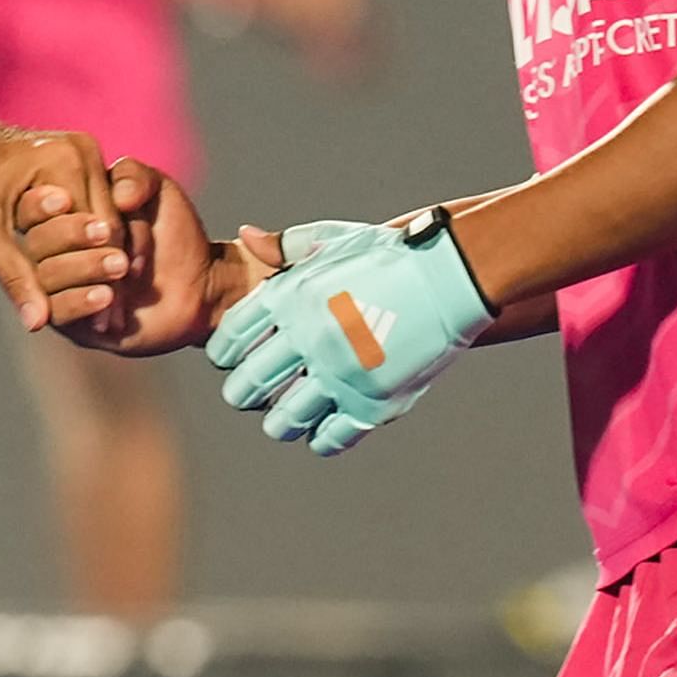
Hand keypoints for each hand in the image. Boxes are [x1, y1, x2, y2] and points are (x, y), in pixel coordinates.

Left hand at [0, 124, 123, 328]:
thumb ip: (15, 276)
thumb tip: (38, 322)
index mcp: (65, 162)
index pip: (100, 232)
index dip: (100, 282)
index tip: (103, 326)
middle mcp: (84, 150)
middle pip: (111, 225)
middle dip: (108, 277)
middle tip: (111, 327)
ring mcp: (85, 151)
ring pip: (107, 218)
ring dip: (103, 261)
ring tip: (105, 312)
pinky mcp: (79, 159)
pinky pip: (95, 206)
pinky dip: (91, 242)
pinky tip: (91, 280)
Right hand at [22, 160, 268, 356]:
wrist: (200, 283)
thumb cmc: (173, 233)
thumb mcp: (158, 191)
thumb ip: (133, 176)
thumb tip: (113, 194)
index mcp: (62, 216)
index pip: (30, 208)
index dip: (42, 205)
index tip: (66, 200)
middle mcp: (53, 254)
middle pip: (34, 244)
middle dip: (68, 236)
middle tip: (106, 234)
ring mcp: (60, 291)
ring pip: (45, 279)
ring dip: (82, 268)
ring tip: (121, 267)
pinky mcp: (73, 324)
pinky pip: (58, 315)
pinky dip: (81, 302)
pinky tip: (107, 296)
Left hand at [207, 214, 491, 455]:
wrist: (452, 276)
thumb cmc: (390, 255)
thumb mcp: (334, 239)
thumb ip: (287, 245)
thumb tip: (248, 236)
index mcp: (291, 298)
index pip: (232, 338)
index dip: (224, 354)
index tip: (229, 360)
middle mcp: (309, 338)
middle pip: (250, 383)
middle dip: (241, 394)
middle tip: (245, 397)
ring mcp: (341, 373)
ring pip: (285, 418)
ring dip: (278, 423)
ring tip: (281, 421)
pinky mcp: (374, 400)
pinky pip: (331, 437)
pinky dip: (320, 440)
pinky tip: (319, 433)